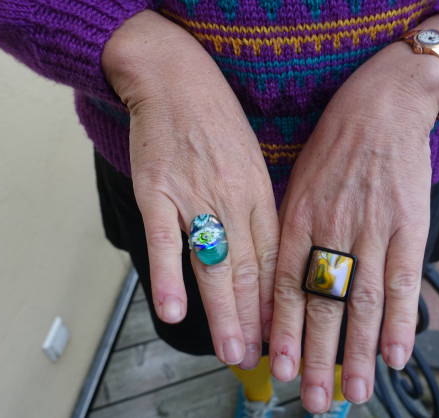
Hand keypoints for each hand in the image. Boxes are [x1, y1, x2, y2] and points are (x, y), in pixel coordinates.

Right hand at [103, 11, 278, 368]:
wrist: (177, 79)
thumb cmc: (216, 121)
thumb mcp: (252, 163)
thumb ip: (258, 209)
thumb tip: (262, 255)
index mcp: (260, 195)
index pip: (273, 260)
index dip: (276, 302)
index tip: (279, 334)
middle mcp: (234, 201)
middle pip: (247, 271)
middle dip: (254, 320)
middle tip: (257, 358)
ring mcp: (196, 197)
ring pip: (213, 263)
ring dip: (223, 312)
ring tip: (231, 350)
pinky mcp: (159, 191)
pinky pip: (165, 240)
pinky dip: (168, 277)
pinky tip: (173, 310)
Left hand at [269, 15, 438, 412]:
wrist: (379, 103)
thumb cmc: (333, 146)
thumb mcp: (296, 182)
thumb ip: (289, 231)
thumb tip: (280, 281)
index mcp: (296, 218)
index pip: (286, 285)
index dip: (284, 330)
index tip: (278, 367)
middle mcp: (330, 228)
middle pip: (322, 303)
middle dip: (317, 356)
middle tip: (313, 400)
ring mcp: (371, 227)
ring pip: (361, 301)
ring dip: (356, 352)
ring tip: (352, 393)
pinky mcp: (407, 223)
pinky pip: (403, 280)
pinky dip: (400, 321)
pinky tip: (394, 356)